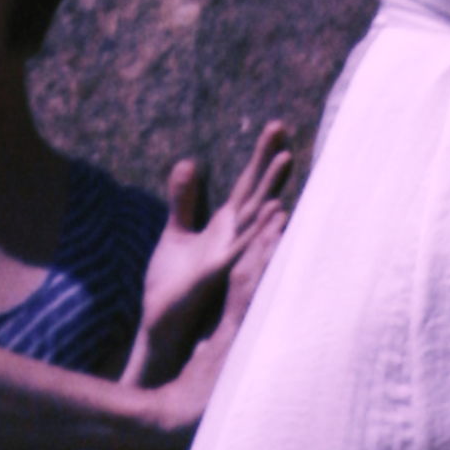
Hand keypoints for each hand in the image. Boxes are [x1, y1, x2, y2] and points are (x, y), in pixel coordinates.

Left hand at [129, 123, 299, 386]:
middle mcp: (232, 238)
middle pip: (257, 195)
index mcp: (224, 226)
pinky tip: (273, 214)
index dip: (260, 156)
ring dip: (272, 192)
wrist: (162, 322)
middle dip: (270, 165)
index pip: (247, 185)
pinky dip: (257, 232)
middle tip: (285, 133)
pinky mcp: (215, 273)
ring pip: (256, 220)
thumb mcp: (176, 233)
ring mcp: (228, 255)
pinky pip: (240, 250)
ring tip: (287, 162)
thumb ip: (183, 200)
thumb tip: (187, 162)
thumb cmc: (173, 283)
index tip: (276, 126)